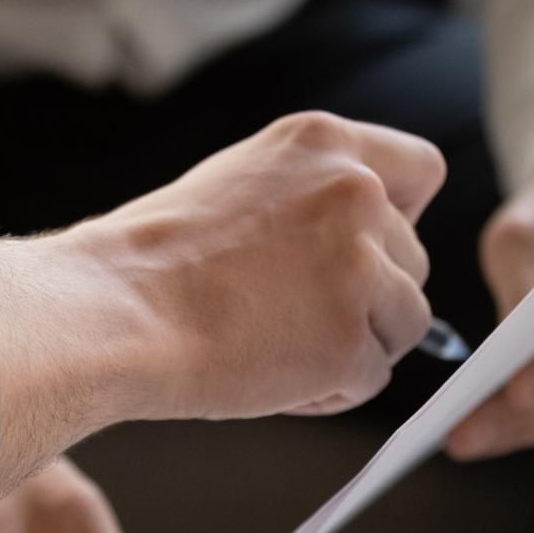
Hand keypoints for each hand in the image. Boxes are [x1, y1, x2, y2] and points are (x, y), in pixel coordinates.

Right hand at [0, 112, 443, 493]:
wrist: (112, 312)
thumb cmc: (154, 262)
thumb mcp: (242, 183)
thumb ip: (312, 199)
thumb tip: (367, 246)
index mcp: (324, 142)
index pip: (421, 170)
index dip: (398, 219)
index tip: (360, 250)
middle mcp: (356, 193)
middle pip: (413, 260)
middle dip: (369, 296)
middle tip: (290, 315)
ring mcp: (361, 266)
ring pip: (403, 322)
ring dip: (353, 344)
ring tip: (274, 345)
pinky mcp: (354, 339)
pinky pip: (371, 377)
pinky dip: (330, 390)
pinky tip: (268, 374)